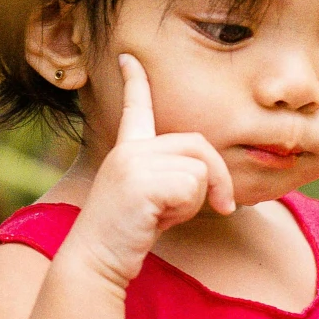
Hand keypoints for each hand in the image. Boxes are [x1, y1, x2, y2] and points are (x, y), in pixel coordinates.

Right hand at [71, 55, 234, 290]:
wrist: (96, 261)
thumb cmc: (128, 236)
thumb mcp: (152, 198)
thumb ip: (173, 177)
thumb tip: (214, 177)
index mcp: (127, 150)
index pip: (135, 107)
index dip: (134, 81)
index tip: (128, 57)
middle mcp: (129, 149)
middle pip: (199, 145)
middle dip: (218, 179)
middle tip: (222, 208)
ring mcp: (132, 162)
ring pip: (200, 170)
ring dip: (195, 201)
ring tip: (163, 216)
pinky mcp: (140, 181)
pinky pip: (192, 187)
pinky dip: (186, 210)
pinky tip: (157, 221)